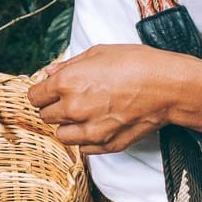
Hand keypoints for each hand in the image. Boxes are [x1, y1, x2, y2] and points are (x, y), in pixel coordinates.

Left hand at [24, 43, 189, 155]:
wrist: (166, 86)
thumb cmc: (135, 64)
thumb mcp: (98, 53)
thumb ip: (69, 65)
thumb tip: (50, 72)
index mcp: (67, 83)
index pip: (35, 97)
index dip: (42, 93)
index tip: (49, 92)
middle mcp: (74, 109)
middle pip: (46, 117)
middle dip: (54, 108)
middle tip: (69, 100)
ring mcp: (90, 130)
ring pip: (62, 136)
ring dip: (68, 126)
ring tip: (83, 114)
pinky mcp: (106, 145)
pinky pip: (84, 148)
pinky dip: (86, 139)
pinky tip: (97, 124)